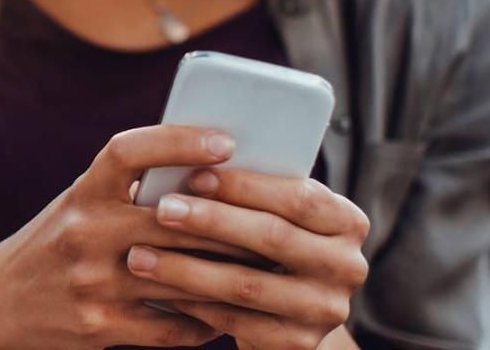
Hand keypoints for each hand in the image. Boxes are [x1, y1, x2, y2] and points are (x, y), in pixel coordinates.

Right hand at [0, 125, 255, 348]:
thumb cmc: (53, 247)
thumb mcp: (78, 207)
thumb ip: (128, 193)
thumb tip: (211, 174)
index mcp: (80, 193)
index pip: (130, 151)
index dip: (179, 140)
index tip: (226, 141)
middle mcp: (83, 232)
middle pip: (175, 220)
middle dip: (231, 223)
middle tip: (279, 220)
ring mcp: (91, 282)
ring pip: (182, 276)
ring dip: (230, 276)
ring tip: (268, 271)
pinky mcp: (99, 327)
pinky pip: (171, 325)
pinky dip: (205, 322)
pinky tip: (227, 316)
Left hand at [124, 168, 370, 349]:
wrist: (287, 315)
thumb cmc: (267, 246)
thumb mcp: (274, 215)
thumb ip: (251, 194)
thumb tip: (190, 159)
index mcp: (347, 222)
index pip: (298, 196)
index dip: (245, 186)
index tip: (194, 175)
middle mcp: (348, 267)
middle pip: (273, 238)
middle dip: (211, 221)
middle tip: (161, 210)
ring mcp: (326, 310)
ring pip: (247, 284)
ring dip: (187, 269)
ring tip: (141, 255)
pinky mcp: (298, 344)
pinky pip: (235, 321)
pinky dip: (192, 304)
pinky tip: (157, 291)